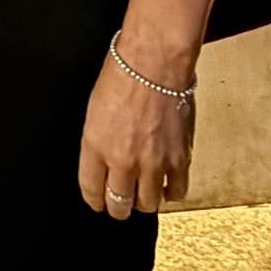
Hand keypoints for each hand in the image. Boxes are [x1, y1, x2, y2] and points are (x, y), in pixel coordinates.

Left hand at [79, 51, 192, 217]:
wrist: (153, 62)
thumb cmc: (122, 74)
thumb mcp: (94, 109)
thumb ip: (98, 141)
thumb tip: (102, 162)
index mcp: (96, 145)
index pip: (91, 190)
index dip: (95, 199)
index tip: (98, 200)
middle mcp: (123, 159)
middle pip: (120, 205)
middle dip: (118, 207)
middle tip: (120, 202)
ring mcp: (153, 163)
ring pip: (148, 204)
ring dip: (145, 200)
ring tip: (144, 192)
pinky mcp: (179, 160)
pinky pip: (177, 192)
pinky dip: (172, 191)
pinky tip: (167, 183)